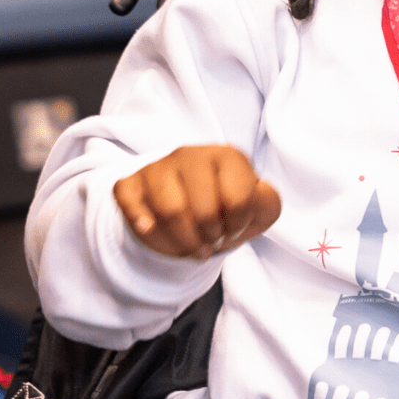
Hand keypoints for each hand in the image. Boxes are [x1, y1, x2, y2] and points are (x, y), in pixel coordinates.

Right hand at [113, 145, 281, 257]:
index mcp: (227, 156)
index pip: (238, 198)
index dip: (238, 224)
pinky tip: (152, 229)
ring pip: (170, 212)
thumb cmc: (228, 208)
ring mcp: (158, 167)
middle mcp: (191, 154)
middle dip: (212, 237)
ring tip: (193, 244)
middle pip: (203, 210)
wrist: (190, 212)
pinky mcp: (131, 182)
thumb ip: (267, 202)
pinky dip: (143, 224)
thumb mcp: (260, 207)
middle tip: (213, 239)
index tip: (235, 227)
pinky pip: (130, 205)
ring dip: (184, 241)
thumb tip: (249, 202)